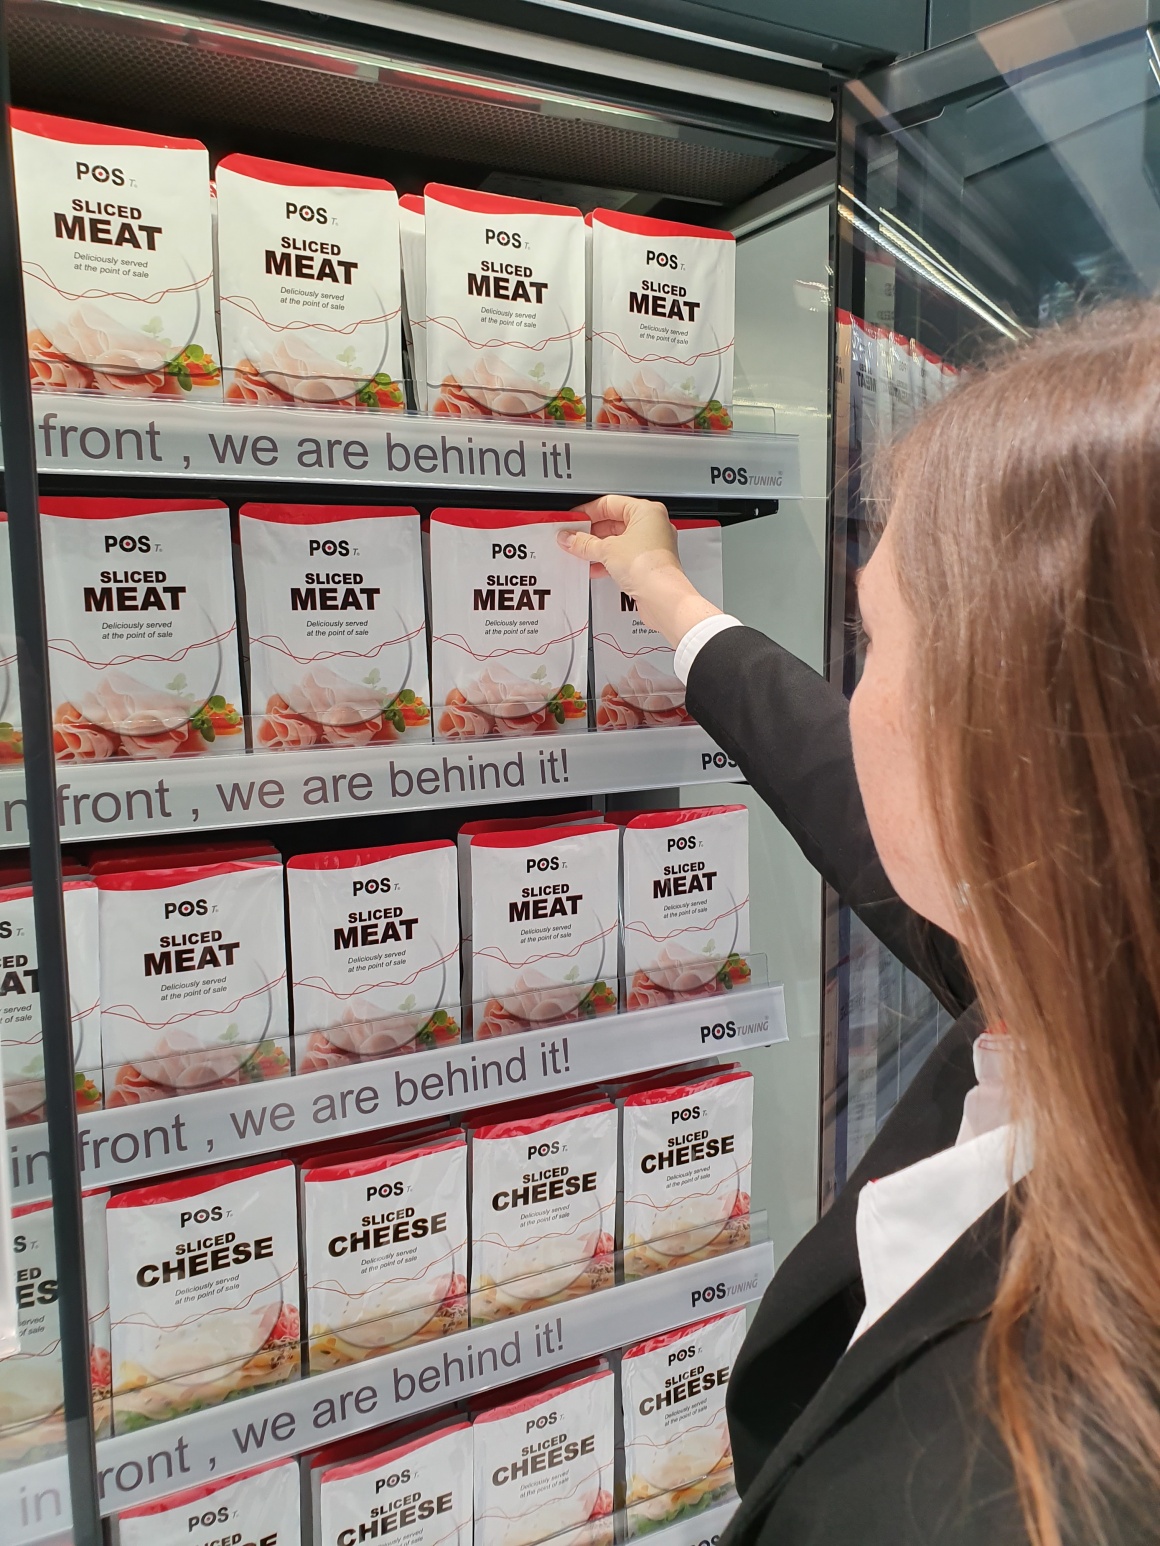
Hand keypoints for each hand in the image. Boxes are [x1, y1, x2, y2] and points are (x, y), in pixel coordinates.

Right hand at [558, 495, 722, 646]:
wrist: (662, 597)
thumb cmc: (648, 566)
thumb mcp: (607, 550)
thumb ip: (584, 542)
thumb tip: (570, 538)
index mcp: (647, 511)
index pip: (610, 503)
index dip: (587, 511)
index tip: (573, 520)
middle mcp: (653, 525)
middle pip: (614, 522)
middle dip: (591, 532)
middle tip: (573, 538)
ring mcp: (652, 546)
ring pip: (618, 541)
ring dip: (598, 548)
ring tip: (581, 553)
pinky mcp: (649, 564)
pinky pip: (624, 557)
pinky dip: (608, 561)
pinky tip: (594, 567)